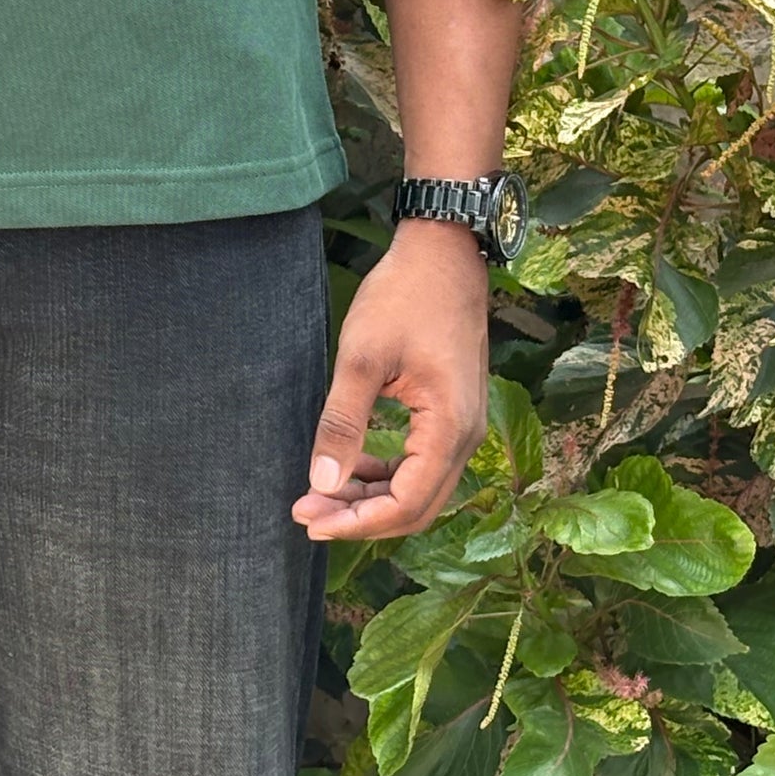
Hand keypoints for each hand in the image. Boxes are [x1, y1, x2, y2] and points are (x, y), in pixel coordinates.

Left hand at [293, 220, 488, 541]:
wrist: (443, 253)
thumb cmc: (404, 297)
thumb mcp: (362, 357)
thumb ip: (343, 423)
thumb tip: (322, 482)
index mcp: (449, 427)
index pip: (406, 503)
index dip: (356, 521)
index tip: (309, 519)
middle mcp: (466, 436)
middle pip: (417, 506)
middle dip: (360, 517)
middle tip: (307, 514)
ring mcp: (464, 425)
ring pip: (419, 488)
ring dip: (371, 498)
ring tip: (320, 494)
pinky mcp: (453, 413)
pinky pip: (422, 463)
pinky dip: (386, 474)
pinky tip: (351, 468)